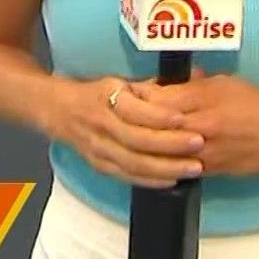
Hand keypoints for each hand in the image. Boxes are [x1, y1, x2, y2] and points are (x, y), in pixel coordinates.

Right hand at [49, 76, 207, 188]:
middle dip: (170, 144)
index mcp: (107, 97)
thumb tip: (193, 78)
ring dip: (166, 167)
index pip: (134, 110)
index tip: (183, 118)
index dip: (159, 116)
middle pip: (138, 139)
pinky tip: (173, 180)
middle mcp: (101, 124)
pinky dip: (151, 180)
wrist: (59, 111)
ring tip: (193, 167)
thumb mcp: (120, 82)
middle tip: (198, 143)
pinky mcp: (99, 165)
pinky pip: (128, 176)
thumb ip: (151, 87)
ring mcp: (99, 148)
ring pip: (134, 163)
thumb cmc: (98, 94)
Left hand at [136, 68, 258, 177]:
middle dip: (134, 117)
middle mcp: (198, 130)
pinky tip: (153, 149)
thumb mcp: (226, 84)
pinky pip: (174, 165)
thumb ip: (194, 84)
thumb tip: (167, 83)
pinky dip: (160, 156)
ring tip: (132, 130)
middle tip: (121, 109)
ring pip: (160, 149)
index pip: (157, 98)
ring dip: (144, 139)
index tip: (126, 89)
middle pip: (153, 125)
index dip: (138, 93)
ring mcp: (200, 155)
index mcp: (203, 102)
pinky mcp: (206, 172)